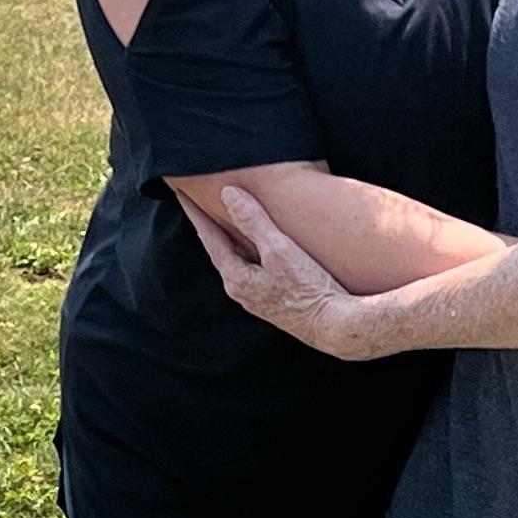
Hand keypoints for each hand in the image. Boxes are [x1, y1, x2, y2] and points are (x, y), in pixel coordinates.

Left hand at [182, 183, 387, 356]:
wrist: (334, 325)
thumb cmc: (308, 290)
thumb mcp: (279, 249)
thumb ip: (253, 221)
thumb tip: (228, 194)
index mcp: (236, 278)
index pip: (209, 238)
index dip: (196, 213)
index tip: (182, 192)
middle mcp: (242, 290)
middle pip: (220, 249)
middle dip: (211, 225)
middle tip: (201, 201)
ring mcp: (258, 296)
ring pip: (238, 258)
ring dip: (232, 237)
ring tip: (230, 217)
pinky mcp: (275, 298)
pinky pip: (254, 266)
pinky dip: (251, 249)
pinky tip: (262, 243)